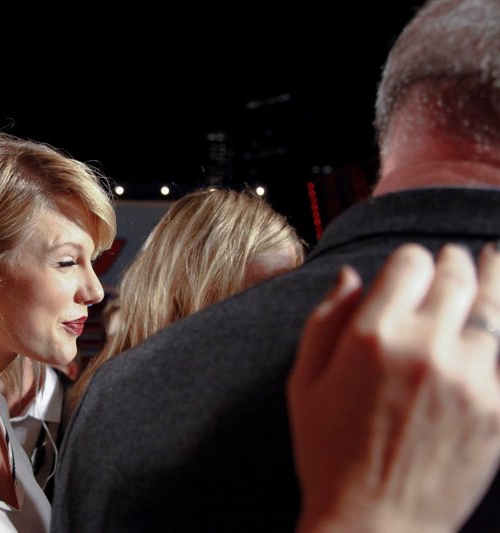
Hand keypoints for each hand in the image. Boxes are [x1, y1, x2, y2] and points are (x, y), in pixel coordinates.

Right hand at [288, 243, 499, 532]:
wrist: (375, 524)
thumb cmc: (328, 453)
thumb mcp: (303, 383)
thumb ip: (324, 321)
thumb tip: (349, 276)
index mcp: (372, 336)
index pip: (409, 263)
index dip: (411, 258)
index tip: (410, 265)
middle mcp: (426, 347)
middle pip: (456, 276)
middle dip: (453, 260)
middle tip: (455, 256)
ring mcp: (471, 378)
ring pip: (494, 305)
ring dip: (493, 276)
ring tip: (493, 259)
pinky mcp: (499, 408)